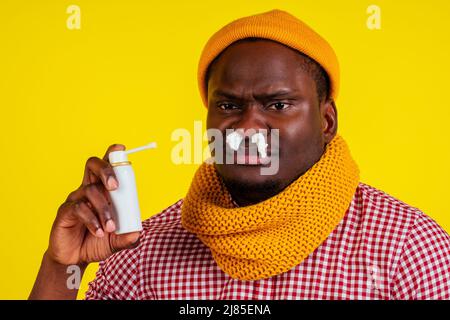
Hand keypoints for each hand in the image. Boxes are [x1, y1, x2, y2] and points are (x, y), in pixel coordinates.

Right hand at [47, 144, 140, 264]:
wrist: (74, 259)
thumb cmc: (96, 243)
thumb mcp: (116, 241)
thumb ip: (127, 237)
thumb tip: (137, 234)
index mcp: (103, 190)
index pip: (106, 165)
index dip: (112, 154)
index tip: (121, 149)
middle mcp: (88, 189)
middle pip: (93, 165)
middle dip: (106, 170)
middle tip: (115, 187)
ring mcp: (76, 198)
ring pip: (90, 190)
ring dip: (103, 209)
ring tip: (109, 227)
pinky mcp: (65, 211)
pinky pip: (79, 207)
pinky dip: (92, 220)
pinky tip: (98, 232)